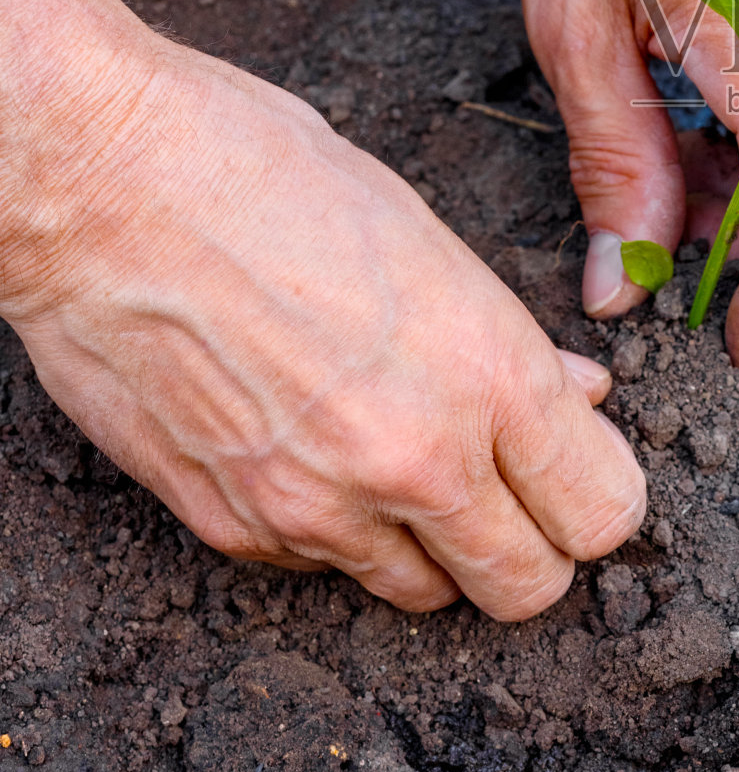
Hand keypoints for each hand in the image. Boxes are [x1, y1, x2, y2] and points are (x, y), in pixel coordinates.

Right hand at [0, 0, 645, 618]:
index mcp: (486, 374)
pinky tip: (322, 453)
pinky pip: (324, 568)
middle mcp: (415, 462)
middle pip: (527, 587)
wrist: (104, 188)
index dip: (602, 496)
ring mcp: (318, 507)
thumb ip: (511, 344)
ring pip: (426, 594)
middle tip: (517, 490)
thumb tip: (575, 395)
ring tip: (413, 464)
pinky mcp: (232, 527)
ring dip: (439, 549)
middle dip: (536, 548)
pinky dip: (341, 534)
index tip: (585, 471)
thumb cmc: (269, 177)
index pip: (602, 512)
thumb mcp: (428, 238)